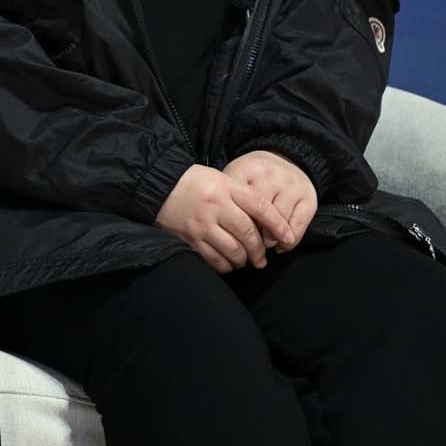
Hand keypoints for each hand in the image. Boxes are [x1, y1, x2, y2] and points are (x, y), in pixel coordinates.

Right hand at [154, 164, 292, 272]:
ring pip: (233, 250)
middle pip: (248, 233)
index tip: (288, 238)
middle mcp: (214, 207)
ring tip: (245, 260)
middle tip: (262, 257)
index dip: (278, 224)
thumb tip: (266, 223)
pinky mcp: (189, 239)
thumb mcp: (220, 179)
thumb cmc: (193, 182)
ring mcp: (201, 225)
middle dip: (259, 249)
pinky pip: (214, 260)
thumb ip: (242, 196)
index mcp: (224, 188)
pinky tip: (228, 263)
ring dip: (243, 259)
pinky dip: (225, 265)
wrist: (157, 185)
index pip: (260, 207)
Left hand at [223, 150, 316, 252]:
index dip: (234, 224)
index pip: (238, 203)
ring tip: (263, 246)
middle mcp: (270, 175)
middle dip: (252, 234)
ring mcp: (291, 185)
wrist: (283, 158)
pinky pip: (298, 225)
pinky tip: (281, 245)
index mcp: (246, 169)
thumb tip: (226, 232)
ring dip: (271, 239)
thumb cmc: (253, 176)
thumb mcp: (235, 177)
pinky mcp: (308, 197)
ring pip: (279, 221)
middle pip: (259, 214)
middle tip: (248, 247)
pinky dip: (290, 241)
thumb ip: (228, 198)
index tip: (231, 236)